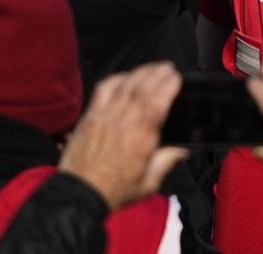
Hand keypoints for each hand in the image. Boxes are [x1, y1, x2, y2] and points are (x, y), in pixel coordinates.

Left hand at [59, 64, 186, 209]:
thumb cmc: (114, 191)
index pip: (158, 101)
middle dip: (158, 73)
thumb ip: (166, 162)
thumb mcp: (148, 184)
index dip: (168, 85)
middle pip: (144, 87)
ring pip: (125, 84)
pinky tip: (125, 76)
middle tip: (168, 68)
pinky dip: (116, 78)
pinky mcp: (90, 115)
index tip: (176, 78)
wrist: (79, 193)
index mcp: (142, 137)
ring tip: (152, 68)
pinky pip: (104, 88)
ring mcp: (105, 115)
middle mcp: (124, 121)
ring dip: (141, 72)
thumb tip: (183, 150)